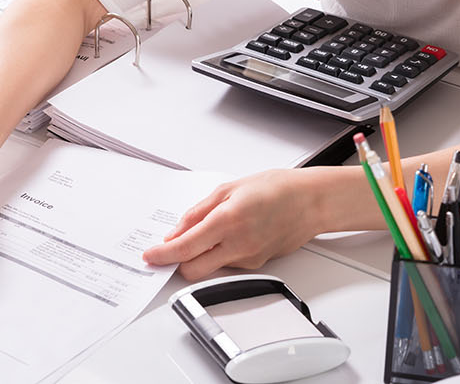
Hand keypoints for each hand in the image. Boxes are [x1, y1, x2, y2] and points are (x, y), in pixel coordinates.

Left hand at [141, 169, 323, 280]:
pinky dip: (220, 253)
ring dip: (200, 255)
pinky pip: (228, 263)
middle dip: (177, 262)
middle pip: (192, 269)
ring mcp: (248, 258)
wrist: (310, 202)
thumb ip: (198, 212)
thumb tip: (176, 231)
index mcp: (226, 221)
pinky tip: (230, 234)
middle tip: (170, 249)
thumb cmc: (275, 188)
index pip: (183, 248)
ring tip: (212, 229)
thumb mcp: (228, 189)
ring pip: (210, 267)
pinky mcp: (257, 265)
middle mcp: (237, 244)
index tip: (150, 255)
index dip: (162, 255)